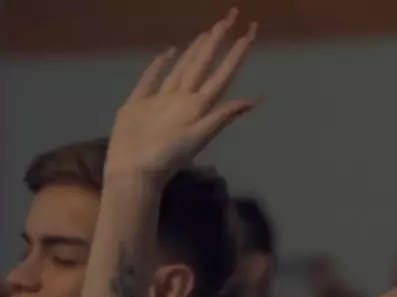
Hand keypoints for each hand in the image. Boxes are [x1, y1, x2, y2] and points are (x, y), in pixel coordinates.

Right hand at [105, 8, 258, 182]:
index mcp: (198, 106)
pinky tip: (168, 53)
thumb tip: (254, 100)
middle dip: (218, 40)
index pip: (222, 73)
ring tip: (208, 33)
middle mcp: (183, 100)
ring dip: (195, 51)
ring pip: (182, 69)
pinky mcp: (138, 104)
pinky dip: (159, 65)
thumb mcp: (198, 136)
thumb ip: (222, 116)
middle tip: (231, 15)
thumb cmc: (165, 157)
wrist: (133, 172)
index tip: (251, 30)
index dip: (237, 52)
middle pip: (204, 64)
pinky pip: (152, 78)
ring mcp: (161, 101)